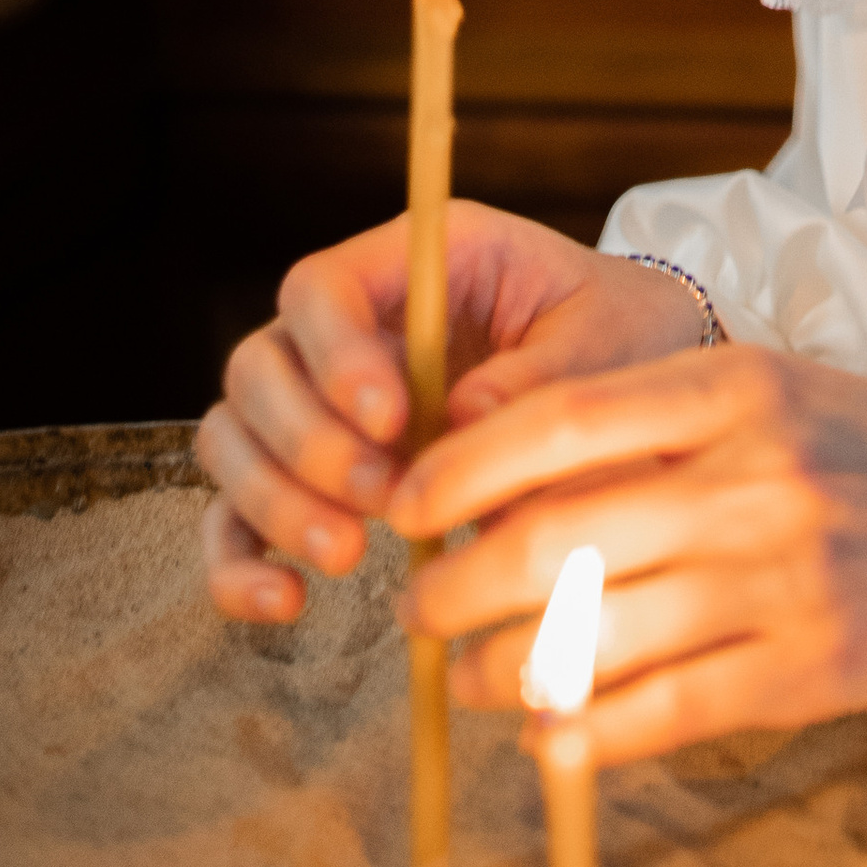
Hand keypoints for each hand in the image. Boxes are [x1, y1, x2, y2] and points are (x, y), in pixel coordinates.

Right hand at [196, 203, 701, 624]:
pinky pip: (235, 515)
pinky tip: (286, 605)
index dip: (336, 354)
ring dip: (272, 501)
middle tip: (381, 498)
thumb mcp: (606, 336)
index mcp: (418, 261)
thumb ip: (543, 372)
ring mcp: (321, 400)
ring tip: (349, 555)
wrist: (632, 378)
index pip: (323, 287)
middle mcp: (353, 323)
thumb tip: (466, 414)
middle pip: (260, 366)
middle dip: (305, 440)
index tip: (393, 422)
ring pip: (234, 437)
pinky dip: (240, 562)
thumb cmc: (618, 336)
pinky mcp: (315, 477)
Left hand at [393, 346, 866, 765]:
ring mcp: (783, 578)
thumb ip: (658, 428)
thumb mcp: (777, 395)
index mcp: (740, 388)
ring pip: (590, 638)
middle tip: (421, 609)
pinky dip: (584, 735)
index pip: (561, 420)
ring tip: (473, 678)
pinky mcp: (807, 670)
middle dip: (456, 585)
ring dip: (503, 671)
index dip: (460, 468)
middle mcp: (755, 477)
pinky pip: (658, 713)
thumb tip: (502, 474)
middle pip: (553, 539)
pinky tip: (551, 736)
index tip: (407, 504)